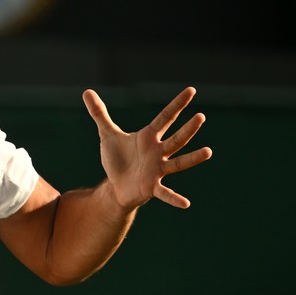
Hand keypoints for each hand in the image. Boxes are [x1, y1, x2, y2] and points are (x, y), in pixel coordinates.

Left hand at [83, 87, 211, 208]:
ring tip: (208, 152)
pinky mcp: (152, 187)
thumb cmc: (117, 159)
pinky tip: (186, 204)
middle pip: (176, 139)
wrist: (115, 185)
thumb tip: (87, 92)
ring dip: (193, 158)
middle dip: (188, 129)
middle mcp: (158, 152)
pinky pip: (165, 193)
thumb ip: (99, 113)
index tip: (191, 90)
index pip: (165, 117)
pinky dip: (174, 198)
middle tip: (201, 117)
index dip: (177, 104)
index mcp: (149, 137)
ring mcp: (157, 169)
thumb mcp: (107, 134)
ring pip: (178, 163)